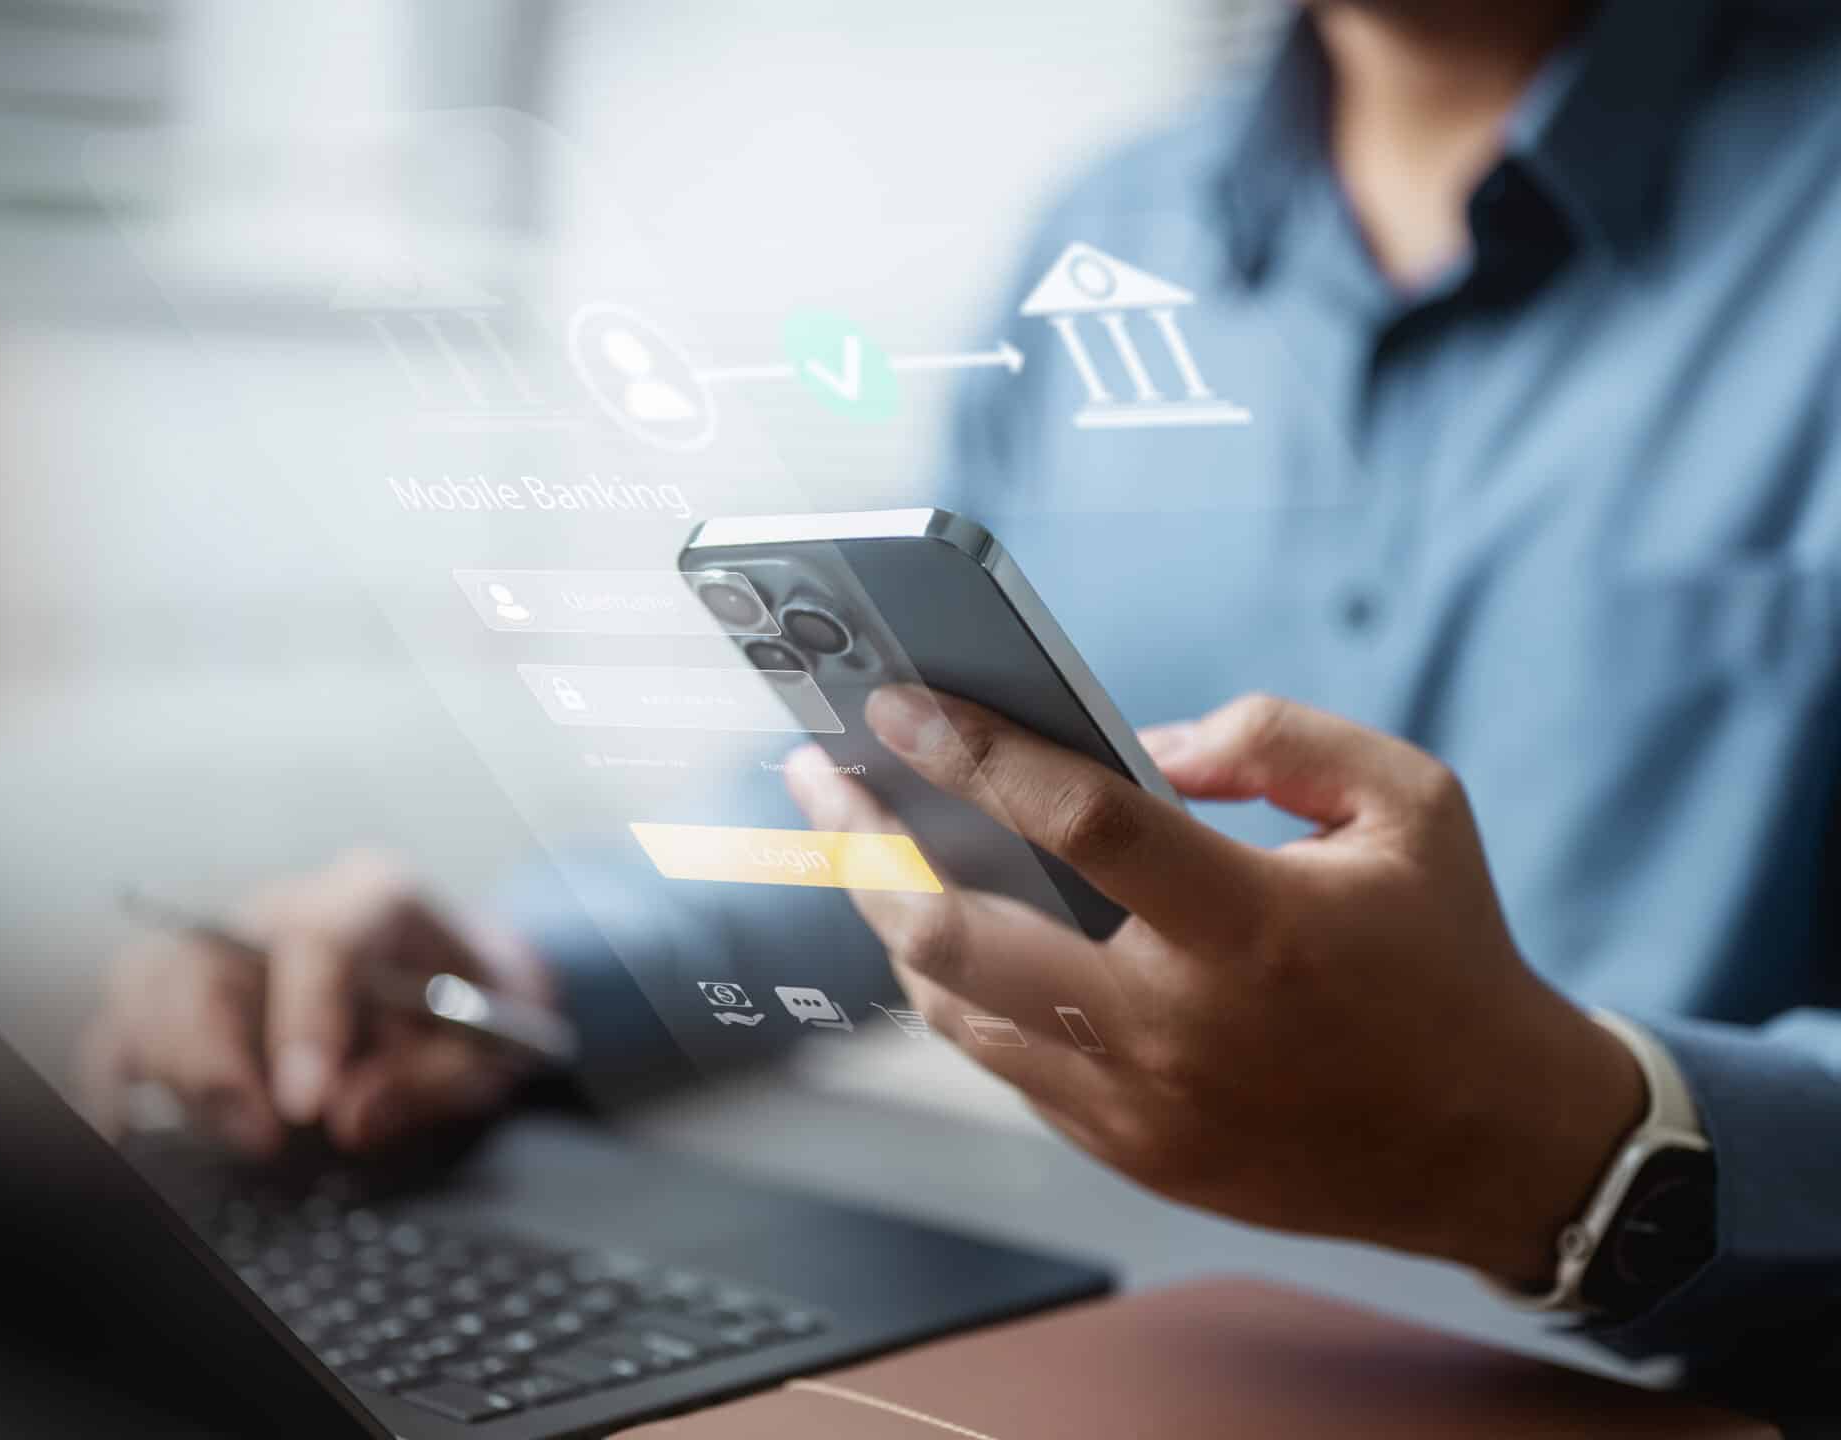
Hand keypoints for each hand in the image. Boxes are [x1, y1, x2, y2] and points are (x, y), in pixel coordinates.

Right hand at [75, 851, 550, 1156]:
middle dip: (218, 1056)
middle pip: (204, 955)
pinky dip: (115, 1075)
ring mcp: (230, 941)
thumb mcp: (489, 1050)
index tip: (305, 1105)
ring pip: (150, 981)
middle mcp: (285, 905)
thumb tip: (346, 1118)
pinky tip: (124, 1131)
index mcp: (374, 896)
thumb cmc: (478, 1010)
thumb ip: (425, 1081)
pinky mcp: (195, 990)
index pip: (315, 938)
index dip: (301, 1021)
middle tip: (262, 1136)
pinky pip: (126, 1020)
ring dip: (172, 1067)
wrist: (472, 984)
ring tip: (234, 1133)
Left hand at [784, 689, 1645, 1289]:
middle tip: (821, 778)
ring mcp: (1138, 1103)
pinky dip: (958, 988)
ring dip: (890, 919)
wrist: (1494, 1146)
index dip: (973, 752)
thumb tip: (1140, 747)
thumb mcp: (1410, 802)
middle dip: (865, 845)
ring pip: (952, 1006)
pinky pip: (1002, 1059)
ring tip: (861, 846)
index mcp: (1250, 928)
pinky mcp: (1125, 1151)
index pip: (1076, 822)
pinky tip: (940, 930)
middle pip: (957, 935)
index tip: (893, 705)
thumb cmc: (1446, 954)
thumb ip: (1276, 738)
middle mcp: (1176, 1026)